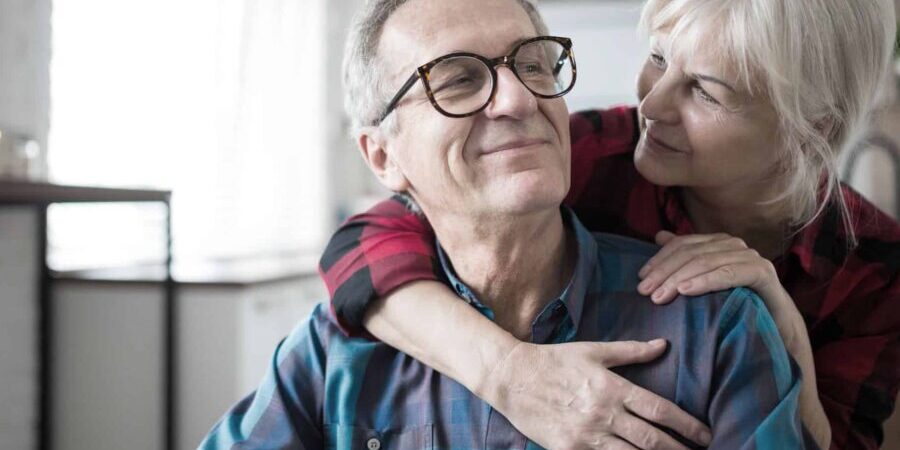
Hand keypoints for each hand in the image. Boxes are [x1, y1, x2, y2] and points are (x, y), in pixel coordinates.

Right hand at [480, 339, 711, 449]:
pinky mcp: (570, 449)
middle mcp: (603, 413)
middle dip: (679, 449)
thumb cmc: (554, 360)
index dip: (687, 425)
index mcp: (613, 387)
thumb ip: (630, 351)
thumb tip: (663, 345)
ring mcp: (587, 435)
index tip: (704, 434)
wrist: (512, 377)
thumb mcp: (593, 350)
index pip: (659, 410)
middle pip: (652, 439)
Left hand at [636, 231, 803, 349]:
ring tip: (660, 296)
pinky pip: (728, 274)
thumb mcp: (705, 281)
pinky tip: (685, 292)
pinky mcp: (762, 272)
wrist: (777, 326)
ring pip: (706, 262)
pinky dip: (705, 281)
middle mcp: (733, 245)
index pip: (682, 244)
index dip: (659, 259)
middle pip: (691, 253)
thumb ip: (685, 258)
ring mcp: (749, 256)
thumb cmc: (737, 303)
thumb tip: (659, 236)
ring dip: (679, 279)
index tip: (641, 278)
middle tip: (645, 291)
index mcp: (717, 243)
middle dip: (664, 272)